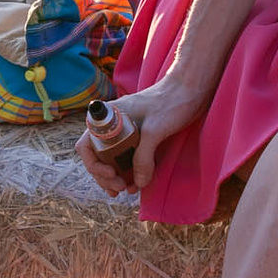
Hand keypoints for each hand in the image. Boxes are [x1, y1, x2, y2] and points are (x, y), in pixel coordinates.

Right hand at [85, 73, 206, 198]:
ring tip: (128, 190)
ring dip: (117, 176)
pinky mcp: (140, 136)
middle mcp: (113, 125)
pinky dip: (130, 171)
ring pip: (112, 159)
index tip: (111, 174)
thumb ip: (144, 157)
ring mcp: (125, 131)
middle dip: (105, 176)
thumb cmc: (170, 102)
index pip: (87, 145)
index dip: (94, 165)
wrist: (191, 88)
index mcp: (108, 117)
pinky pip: (127, 157)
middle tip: (120, 188)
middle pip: (98, 156)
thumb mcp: (155, 130)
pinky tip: (137, 183)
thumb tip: (138, 183)